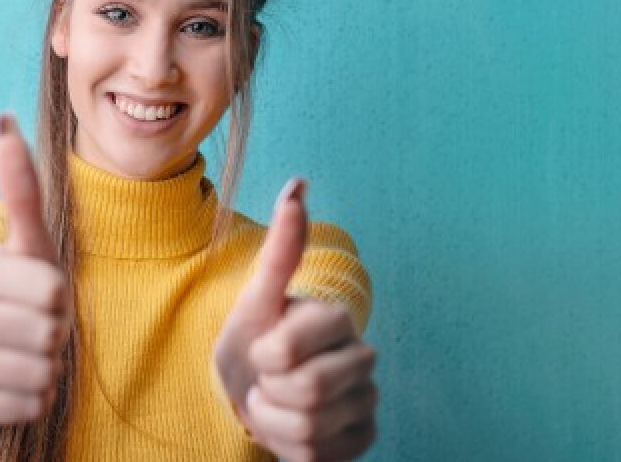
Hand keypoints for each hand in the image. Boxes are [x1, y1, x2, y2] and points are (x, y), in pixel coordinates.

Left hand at [213, 179, 378, 460]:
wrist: (254, 390)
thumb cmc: (254, 340)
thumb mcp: (257, 297)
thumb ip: (281, 248)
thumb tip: (297, 185)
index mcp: (336, 318)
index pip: (292, 350)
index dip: (265, 356)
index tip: (262, 348)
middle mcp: (362, 357)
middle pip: (309, 390)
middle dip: (271, 391)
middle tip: (268, 379)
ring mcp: (367, 399)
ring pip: (313, 428)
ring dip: (276, 422)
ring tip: (276, 402)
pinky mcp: (364, 437)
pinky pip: (324, 455)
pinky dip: (294, 449)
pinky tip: (293, 428)